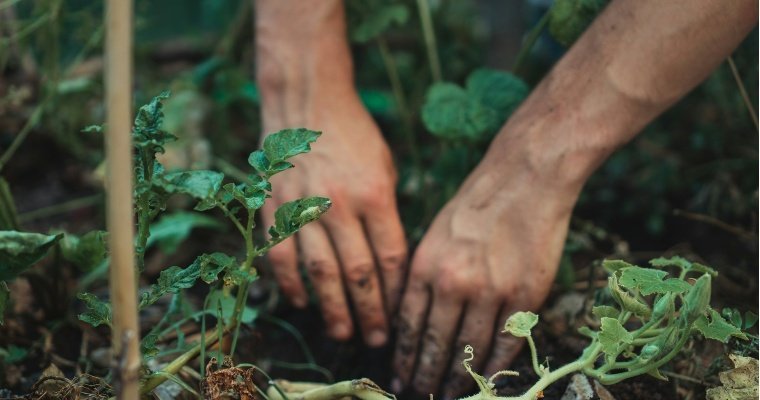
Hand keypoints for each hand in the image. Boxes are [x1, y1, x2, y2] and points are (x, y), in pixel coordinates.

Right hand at [260, 93, 406, 346]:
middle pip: (358, 273)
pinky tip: (303, 303)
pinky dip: (291, 284)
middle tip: (376, 340)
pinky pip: (282, 255)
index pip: (390, 257)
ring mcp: (304, 207)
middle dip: (370, 312)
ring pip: (320, 272)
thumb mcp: (385, 168)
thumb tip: (390, 262)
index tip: (400, 315)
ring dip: (332, 309)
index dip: (396, 292)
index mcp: (375, 194)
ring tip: (343, 333)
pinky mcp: (275, 207)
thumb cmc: (354, 135)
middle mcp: (340, 205)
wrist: (306, 102)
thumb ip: (387, 213)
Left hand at [391, 117, 585, 397]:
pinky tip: (487, 380)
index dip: (403, 357)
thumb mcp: (434, 234)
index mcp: (425, 266)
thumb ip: (423, 276)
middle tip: (418, 393)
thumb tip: (413, 319)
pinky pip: (506, 343)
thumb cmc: (476, 203)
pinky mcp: (524, 295)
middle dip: (425, 375)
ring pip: (469, 350)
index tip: (398, 376)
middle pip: (435, 344)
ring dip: (458, 378)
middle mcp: (453, 283)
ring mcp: (490, 291)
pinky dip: (495, 366)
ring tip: (449, 394)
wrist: (524, 178)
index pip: (408, 325)